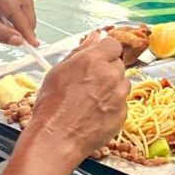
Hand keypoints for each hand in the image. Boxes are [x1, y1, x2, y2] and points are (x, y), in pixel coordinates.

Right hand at [26, 37, 129, 164]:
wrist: (57, 137)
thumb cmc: (51, 105)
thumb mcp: (59, 71)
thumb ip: (81, 51)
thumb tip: (95, 37)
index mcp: (94, 60)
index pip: (113, 44)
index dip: (105, 50)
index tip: (99, 57)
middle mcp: (111, 76)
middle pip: (118, 64)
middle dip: (107, 70)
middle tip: (90, 82)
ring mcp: (119, 96)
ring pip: (122, 84)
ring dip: (112, 88)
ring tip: (91, 99)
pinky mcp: (123, 113)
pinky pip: (122, 103)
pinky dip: (112, 105)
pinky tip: (95, 112)